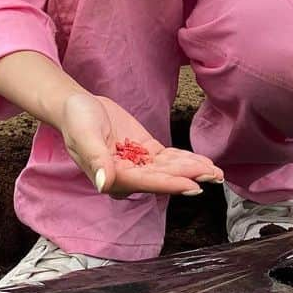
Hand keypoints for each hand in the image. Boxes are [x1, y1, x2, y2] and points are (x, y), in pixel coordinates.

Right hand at [58, 91, 222, 197]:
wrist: (76, 106)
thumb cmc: (76, 120)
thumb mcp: (84, 135)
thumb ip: (96, 160)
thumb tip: (103, 184)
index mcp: (112, 176)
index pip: (146, 182)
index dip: (170, 184)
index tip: (194, 186)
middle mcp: (127, 175)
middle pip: (163, 178)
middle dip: (189, 177)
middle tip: (214, 177)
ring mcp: (137, 164)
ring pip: (169, 170)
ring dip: (192, 170)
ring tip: (216, 172)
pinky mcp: (144, 152)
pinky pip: (167, 159)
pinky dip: (185, 160)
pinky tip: (203, 162)